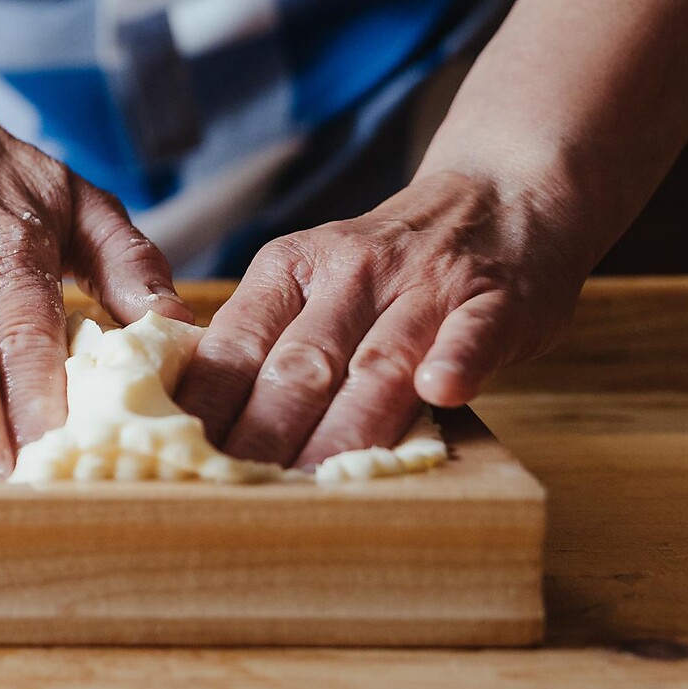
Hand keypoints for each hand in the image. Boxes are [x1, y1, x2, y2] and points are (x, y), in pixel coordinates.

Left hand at [173, 168, 590, 467]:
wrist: (503, 195)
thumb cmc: (392, 265)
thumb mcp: (315, 280)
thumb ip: (269, 337)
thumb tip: (199, 421)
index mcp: (290, 268)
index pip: (236, 343)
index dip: (209, 405)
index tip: (184, 459)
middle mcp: (350, 271)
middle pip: (299, 364)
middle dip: (263, 433)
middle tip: (235, 493)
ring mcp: (425, 283)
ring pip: (378, 362)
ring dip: (344, 426)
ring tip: (313, 479)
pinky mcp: (497, 298)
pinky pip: (472, 330)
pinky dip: (456, 359)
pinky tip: (441, 392)